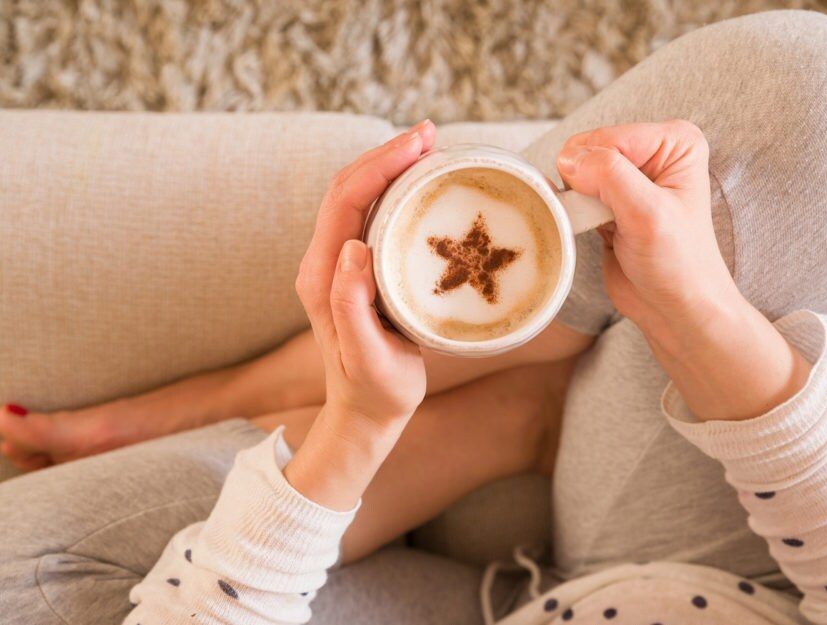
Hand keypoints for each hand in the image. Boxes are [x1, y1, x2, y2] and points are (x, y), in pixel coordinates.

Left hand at [286, 122, 435, 509]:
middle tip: (430, 134)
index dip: (380, 165)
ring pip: (356, 197)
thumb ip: (352, 306)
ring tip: (428, 148)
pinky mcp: (352, 270)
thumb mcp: (369, 357)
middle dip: (385, 155)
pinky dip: (392, 189)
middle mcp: (323, 263)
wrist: (364, 412)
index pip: (345, 202)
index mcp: (323, 278)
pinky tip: (418, 182)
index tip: (420, 144)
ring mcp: (335, 265)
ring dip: (388, 166)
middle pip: (347, 189)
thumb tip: (355, 246)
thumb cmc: (376, 391)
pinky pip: (367, 216)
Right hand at [557, 120, 735, 340]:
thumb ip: (608, 176)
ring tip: (600, 226)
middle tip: (604, 218)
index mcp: (674, 141)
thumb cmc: (678, 264)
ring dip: (577, 200)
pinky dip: (573, 211)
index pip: (607, 138)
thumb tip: (568, 158)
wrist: (675, 309)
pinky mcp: (609, 203)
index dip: (595, 171)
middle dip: (584, 184)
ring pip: (576, 173)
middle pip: (587, 150)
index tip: (611, 209)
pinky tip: (590, 229)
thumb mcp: (647, 214)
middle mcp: (652, 153)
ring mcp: (629, 178)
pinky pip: (574, 195)